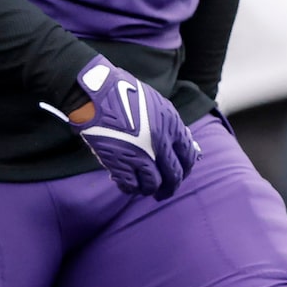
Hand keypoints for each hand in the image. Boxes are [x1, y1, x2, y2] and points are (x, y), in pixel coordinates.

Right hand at [47, 56, 199, 198]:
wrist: (97, 94)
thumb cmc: (126, 95)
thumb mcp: (159, 105)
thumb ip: (173, 127)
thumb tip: (190, 147)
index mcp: (172, 126)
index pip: (189, 157)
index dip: (186, 169)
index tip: (180, 174)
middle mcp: (160, 143)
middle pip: (174, 176)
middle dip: (170, 188)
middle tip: (164, 192)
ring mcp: (140, 154)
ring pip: (153, 185)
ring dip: (149, 189)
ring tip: (144, 188)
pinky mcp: (119, 163)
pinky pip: (130, 186)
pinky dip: (130, 188)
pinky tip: (127, 183)